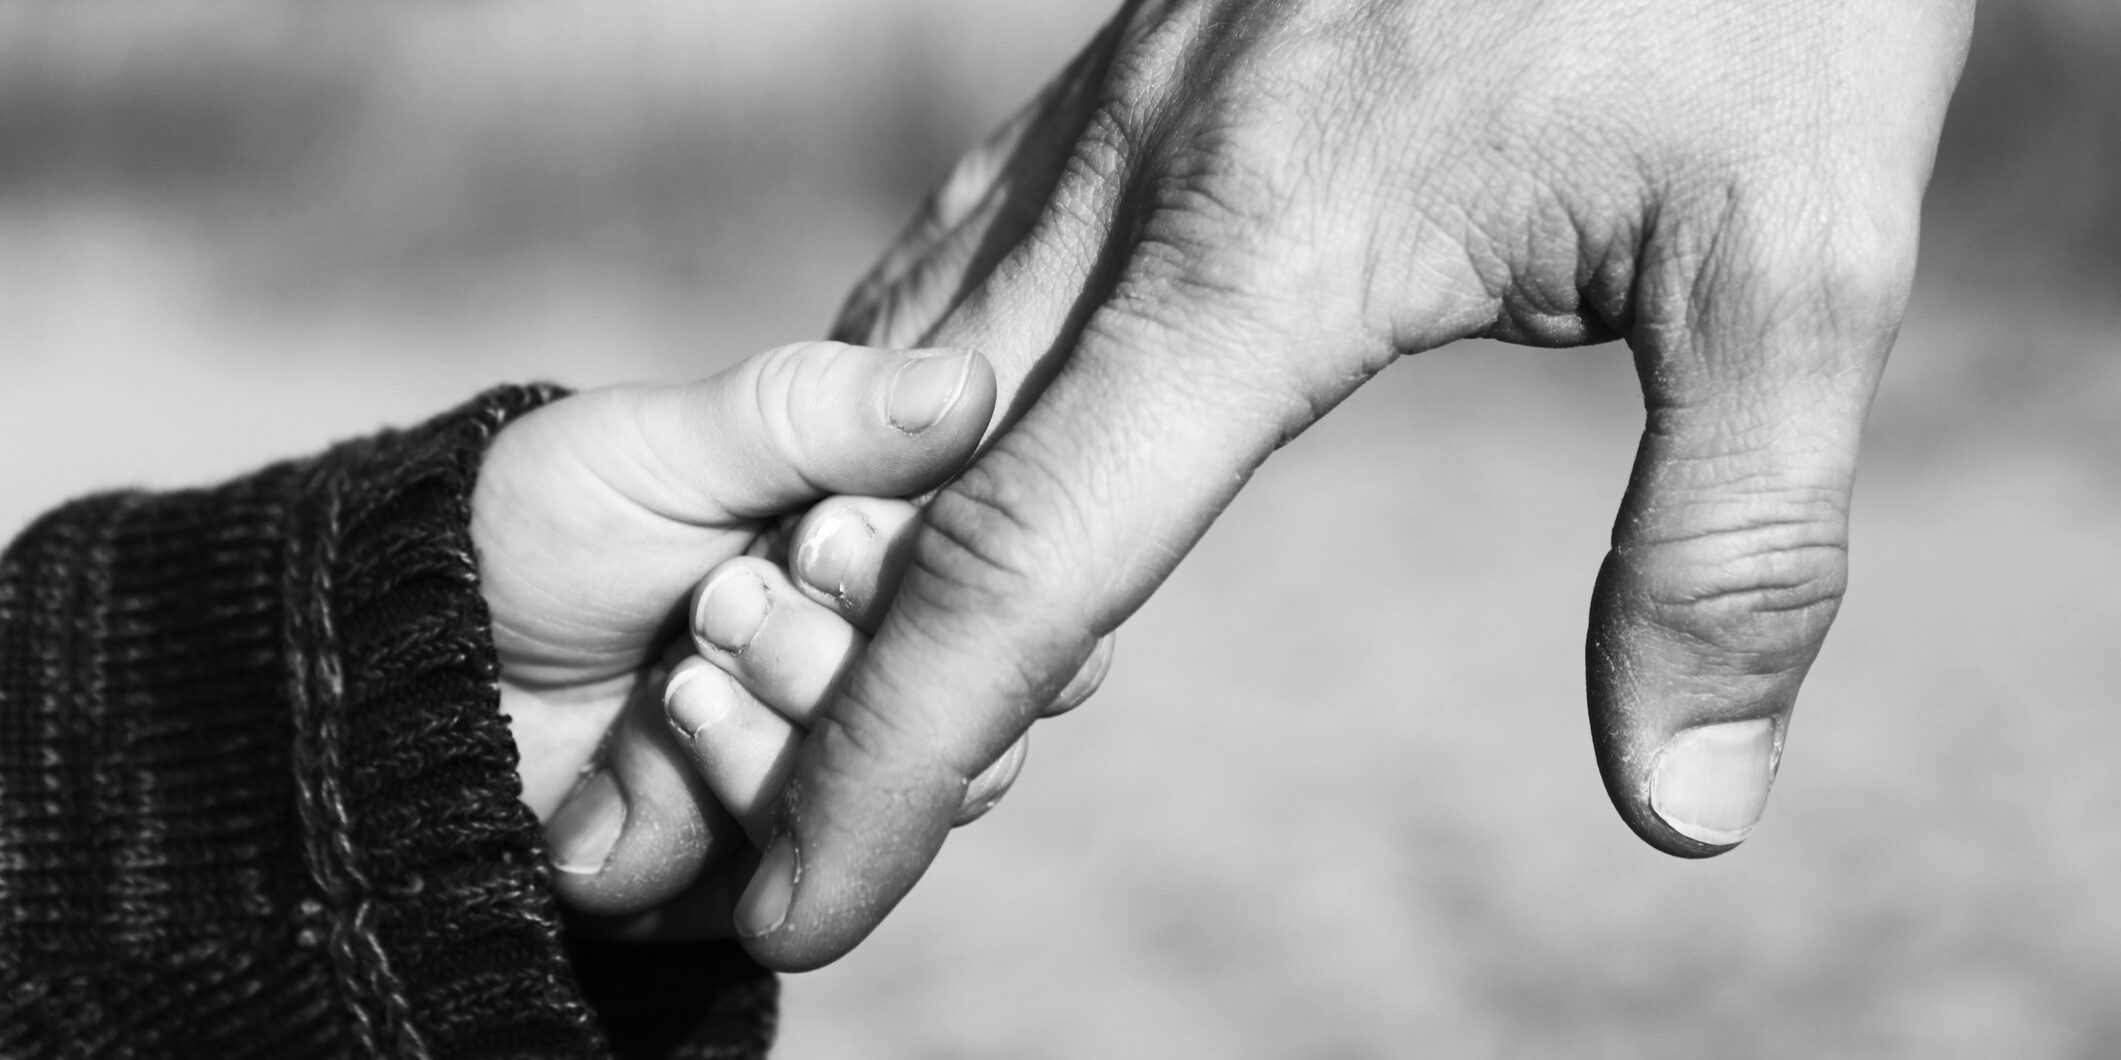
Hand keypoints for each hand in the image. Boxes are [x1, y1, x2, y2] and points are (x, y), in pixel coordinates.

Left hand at [469, 340, 1000, 916]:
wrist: (394, 666)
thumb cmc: (535, 525)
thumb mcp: (664, 448)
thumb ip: (815, 417)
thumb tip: (968, 386)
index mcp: (882, 552)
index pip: (994, 588)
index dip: (914, 579)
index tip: (818, 537)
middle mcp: (877, 668)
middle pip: (964, 711)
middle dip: (825, 660)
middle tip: (714, 603)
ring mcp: (824, 774)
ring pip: (886, 801)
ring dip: (769, 740)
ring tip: (670, 682)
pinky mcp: (758, 867)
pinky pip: (791, 876)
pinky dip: (706, 813)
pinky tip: (640, 758)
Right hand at [740, 0, 1975, 967]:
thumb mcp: (1803, 256)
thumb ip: (1733, 536)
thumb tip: (1686, 804)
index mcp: (1269, 252)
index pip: (1022, 565)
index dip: (894, 762)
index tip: (807, 905)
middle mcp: (1142, 181)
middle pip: (900, 484)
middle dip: (814, 695)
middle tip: (762, 847)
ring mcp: (1118, 110)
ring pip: (900, 362)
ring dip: (834, 542)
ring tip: (806, 696)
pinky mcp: (1139, 73)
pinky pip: (957, 254)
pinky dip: (890, 398)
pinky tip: (894, 458)